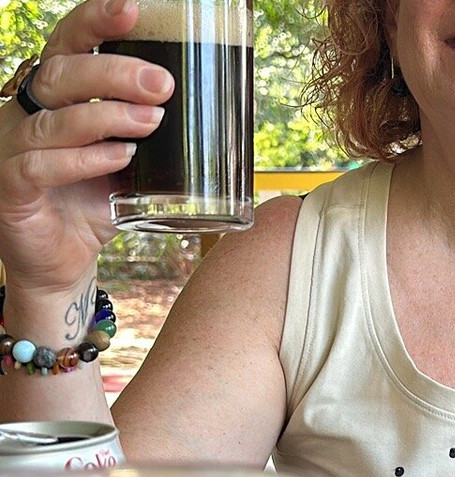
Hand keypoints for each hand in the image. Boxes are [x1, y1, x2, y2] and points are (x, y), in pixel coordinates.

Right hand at [0, 0, 172, 294]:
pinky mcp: (13, 187)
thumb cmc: (96, 201)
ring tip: (150, 122)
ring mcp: (15, 148)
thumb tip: (220, 113)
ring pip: (53, 120)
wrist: (64, 260)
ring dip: (106, 116)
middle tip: (162, 85)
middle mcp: (30, 112)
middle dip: (114, 73)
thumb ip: (153, 132)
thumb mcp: (133, 161)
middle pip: (63, 74)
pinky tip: (120, 158)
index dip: (96, 21)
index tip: (132, 9)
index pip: (70, 44)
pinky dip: (83, 159)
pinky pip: (40, 165)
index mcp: (58, 95)